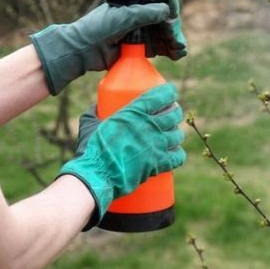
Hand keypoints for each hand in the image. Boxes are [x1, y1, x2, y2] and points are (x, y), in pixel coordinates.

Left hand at [31, 0, 186, 95]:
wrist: (82, 51)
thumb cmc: (97, 28)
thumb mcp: (122, 17)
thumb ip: (144, 13)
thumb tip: (166, 10)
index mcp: (134, 5)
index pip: (158, 3)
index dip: (169, 8)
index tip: (173, 15)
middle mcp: (140, 18)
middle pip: (165, 21)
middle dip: (173, 29)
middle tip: (176, 39)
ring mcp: (141, 34)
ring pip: (165, 36)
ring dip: (175, 41)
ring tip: (179, 49)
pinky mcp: (141, 50)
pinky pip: (160, 49)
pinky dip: (171, 51)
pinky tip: (176, 54)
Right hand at [59, 83, 185, 228]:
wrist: (97, 175)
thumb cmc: (93, 150)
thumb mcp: (91, 124)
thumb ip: (95, 113)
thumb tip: (97, 107)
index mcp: (135, 113)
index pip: (161, 96)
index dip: (169, 93)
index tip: (171, 93)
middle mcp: (150, 126)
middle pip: (174, 114)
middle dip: (175, 112)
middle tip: (171, 115)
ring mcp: (157, 145)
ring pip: (178, 134)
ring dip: (175, 134)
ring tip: (171, 135)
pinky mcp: (159, 163)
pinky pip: (179, 156)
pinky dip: (178, 154)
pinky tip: (174, 153)